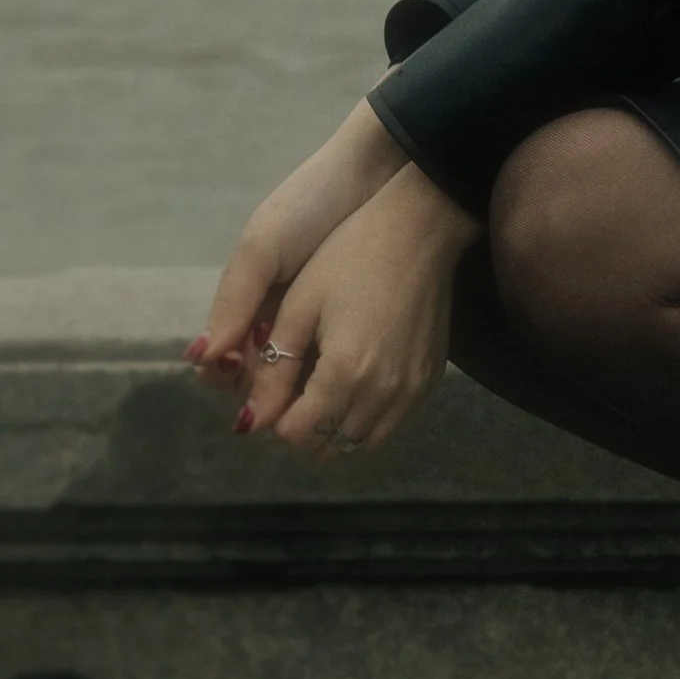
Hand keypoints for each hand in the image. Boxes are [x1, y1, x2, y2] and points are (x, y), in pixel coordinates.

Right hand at [193, 101, 409, 392]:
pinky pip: (337, 364)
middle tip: (284, 392)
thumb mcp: (265, 247)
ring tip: (315, 394)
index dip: (228, 376)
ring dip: (300, 393)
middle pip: (260, 377)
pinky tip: (346, 383)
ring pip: (299, 378)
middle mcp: (279, 318)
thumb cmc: (312, 203)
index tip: (244, 376)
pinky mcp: (355, 323)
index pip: (225, 359)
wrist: (380, 170)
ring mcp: (319, 322)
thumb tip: (202, 357)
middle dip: (265, 391)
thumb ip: (234, 299)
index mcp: (249, 300)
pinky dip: (335, 377)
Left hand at [238, 165, 480, 463]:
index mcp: (344, 373)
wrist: (420, 230)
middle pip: (330, 448)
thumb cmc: (348, 257)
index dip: (274, 418)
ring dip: (334, 433)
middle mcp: (382, 393)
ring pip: (363, 446)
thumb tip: (250, 421)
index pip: (298, 434)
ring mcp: (412, 391)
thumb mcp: (299, 306)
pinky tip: (354, 388)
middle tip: (291, 392)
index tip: (271, 388)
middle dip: (302, 431)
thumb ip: (273, 368)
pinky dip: (366, 423)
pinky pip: (392, 426)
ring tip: (320, 395)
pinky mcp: (430, 381)